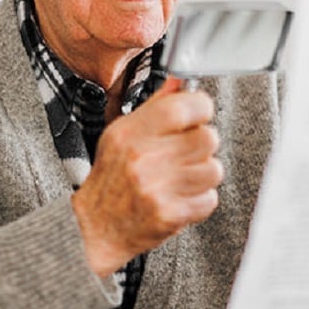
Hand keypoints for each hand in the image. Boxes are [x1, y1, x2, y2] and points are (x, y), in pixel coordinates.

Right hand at [72, 78, 223, 277]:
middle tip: (187, 151)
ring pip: (213, 169)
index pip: (183, 107)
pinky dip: (199, 200)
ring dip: (202, 174)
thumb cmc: (111, 178)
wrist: (94, 228)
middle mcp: (142, 159)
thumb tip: (180, 81)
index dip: (200, 107)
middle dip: (202, 144)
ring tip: (181, 177)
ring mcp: (157, 189)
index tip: (198, 112)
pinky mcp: (170, 215)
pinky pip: (209, 199)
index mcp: (130, 133)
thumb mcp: (123, 134)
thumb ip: (156, 106)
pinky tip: (179, 197)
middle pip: (207, 138)